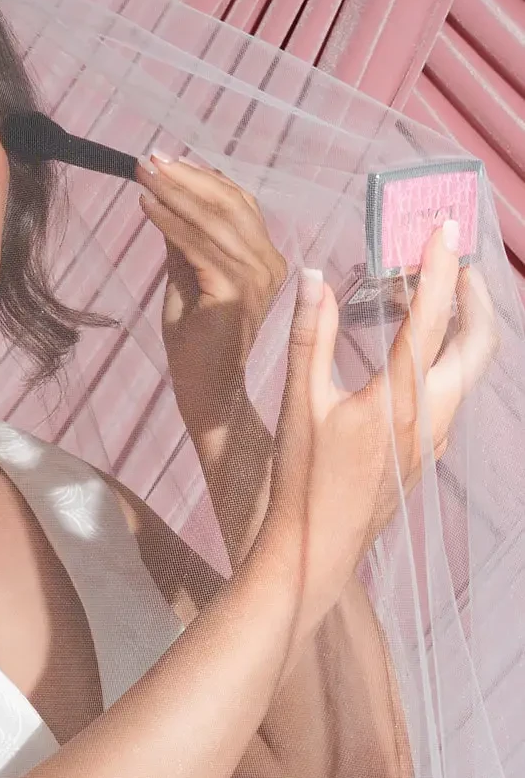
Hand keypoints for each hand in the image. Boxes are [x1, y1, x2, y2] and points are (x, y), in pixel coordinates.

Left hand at [136, 153, 287, 421]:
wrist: (206, 393)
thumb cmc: (197, 344)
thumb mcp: (187, 277)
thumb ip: (184, 241)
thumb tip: (166, 198)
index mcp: (264, 258)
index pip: (237, 203)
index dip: (201, 177)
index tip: (162, 161)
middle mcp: (270, 263)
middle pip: (230, 202)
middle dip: (185, 176)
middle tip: (147, 159)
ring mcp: (258, 277)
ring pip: (215, 218)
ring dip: (174, 192)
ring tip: (142, 175)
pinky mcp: (237, 290)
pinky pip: (200, 245)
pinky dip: (170, 222)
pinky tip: (146, 207)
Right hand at [266, 224, 498, 624]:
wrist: (314, 550)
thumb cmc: (299, 481)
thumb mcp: (297, 404)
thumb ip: (309, 335)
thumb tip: (312, 276)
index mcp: (397, 398)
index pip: (431, 317)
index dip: (438, 266)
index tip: (442, 227)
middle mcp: (429, 415)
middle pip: (480, 341)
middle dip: (476, 294)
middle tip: (455, 258)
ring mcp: (434, 437)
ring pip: (469, 369)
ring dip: (461, 326)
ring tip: (431, 296)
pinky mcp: (426, 453)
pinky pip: (451, 393)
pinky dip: (444, 358)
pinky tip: (412, 354)